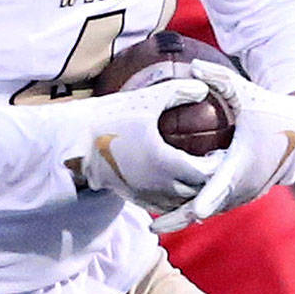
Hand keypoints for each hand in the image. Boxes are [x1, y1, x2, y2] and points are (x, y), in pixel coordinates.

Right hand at [60, 77, 220, 214]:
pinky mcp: (135, 199)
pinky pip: (164, 206)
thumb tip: (203, 87)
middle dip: (209, 179)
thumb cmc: (111, 117)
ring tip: (198, 173)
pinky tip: (176, 181)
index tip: (220, 150)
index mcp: (166, 162)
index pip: (206, 173)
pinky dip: (176, 197)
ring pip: (182, 203)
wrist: (74, 143)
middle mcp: (159, 185)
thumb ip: (179, 91)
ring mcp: (147, 195)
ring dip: (193, 191)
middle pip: (198, 191)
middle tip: (215, 162)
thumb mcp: (148, 99)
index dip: (217, 163)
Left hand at [152, 64, 294, 231]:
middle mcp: (245, 183)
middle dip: (182, 217)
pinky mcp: (245, 196)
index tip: (193, 212)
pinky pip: (219, 206)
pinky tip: (175, 215)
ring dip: (187, 216)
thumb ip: (219, 80)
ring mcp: (246, 193)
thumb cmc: (270, 109)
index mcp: (242, 160)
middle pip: (209, 207)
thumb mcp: (245, 92)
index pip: (222, 185)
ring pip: (213, 210)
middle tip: (154, 227)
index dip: (207, 199)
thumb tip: (193, 66)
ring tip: (158, 223)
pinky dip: (199, 211)